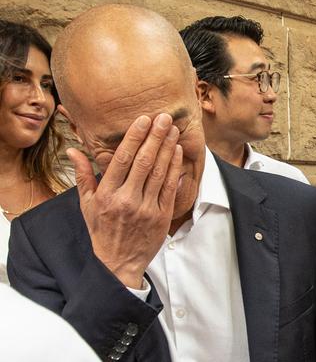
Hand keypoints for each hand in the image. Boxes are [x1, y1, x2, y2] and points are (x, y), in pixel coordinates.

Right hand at [67, 114, 183, 288]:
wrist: (118, 264)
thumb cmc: (101, 231)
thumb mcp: (86, 204)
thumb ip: (83, 175)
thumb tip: (73, 150)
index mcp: (107, 194)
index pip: (122, 159)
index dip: (134, 137)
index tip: (143, 119)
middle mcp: (127, 200)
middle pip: (144, 162)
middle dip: (155, 137)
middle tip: (164, 117)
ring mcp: (146, 209)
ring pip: (159, 172)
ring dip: (168, 148)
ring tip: (173, 129)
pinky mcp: (161, 217)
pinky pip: (169, 188)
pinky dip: (175, 168)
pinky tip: (178, 152)